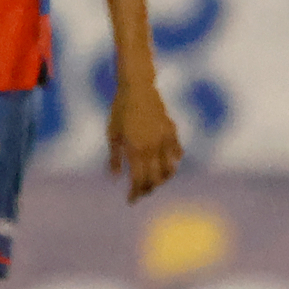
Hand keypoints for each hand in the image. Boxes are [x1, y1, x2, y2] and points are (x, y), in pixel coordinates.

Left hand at [109, 79, 182, 201]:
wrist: (137, 87)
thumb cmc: (120, 110)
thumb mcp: (112, 134)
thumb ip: (115, 158)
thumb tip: (116, 178)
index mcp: (135, 150)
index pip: (138, 181)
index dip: (135, 193)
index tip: (131, 200)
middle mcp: (152, 147)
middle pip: (155, 179)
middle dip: (148, 189)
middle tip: (141, 193)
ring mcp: (164, 139)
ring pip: (169, 169)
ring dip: (162, 179)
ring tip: (155, 181)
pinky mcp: (171, 130)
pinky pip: (176, 152)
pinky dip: (172, 161)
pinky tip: (166, 164)